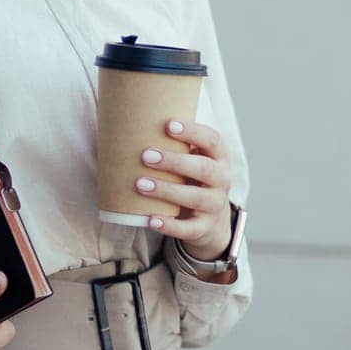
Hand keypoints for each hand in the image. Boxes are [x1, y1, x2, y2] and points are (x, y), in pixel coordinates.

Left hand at [137, 119, 232, 261]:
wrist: (211, 219)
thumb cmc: (191, 178)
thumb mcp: (191, 159)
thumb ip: (173, 143)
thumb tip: (127, 120)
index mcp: (219, 157)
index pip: (212, 140)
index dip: (193, 132)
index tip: (168, 124)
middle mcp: (222, 179)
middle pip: (204, 168)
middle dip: (174, 162)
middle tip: (146, 156)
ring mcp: (215, 205)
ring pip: (195, 198)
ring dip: (167, 190)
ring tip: (140, 184)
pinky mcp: (204, 228)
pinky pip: (189, 229)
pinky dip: (170, 225)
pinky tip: (151, 219)